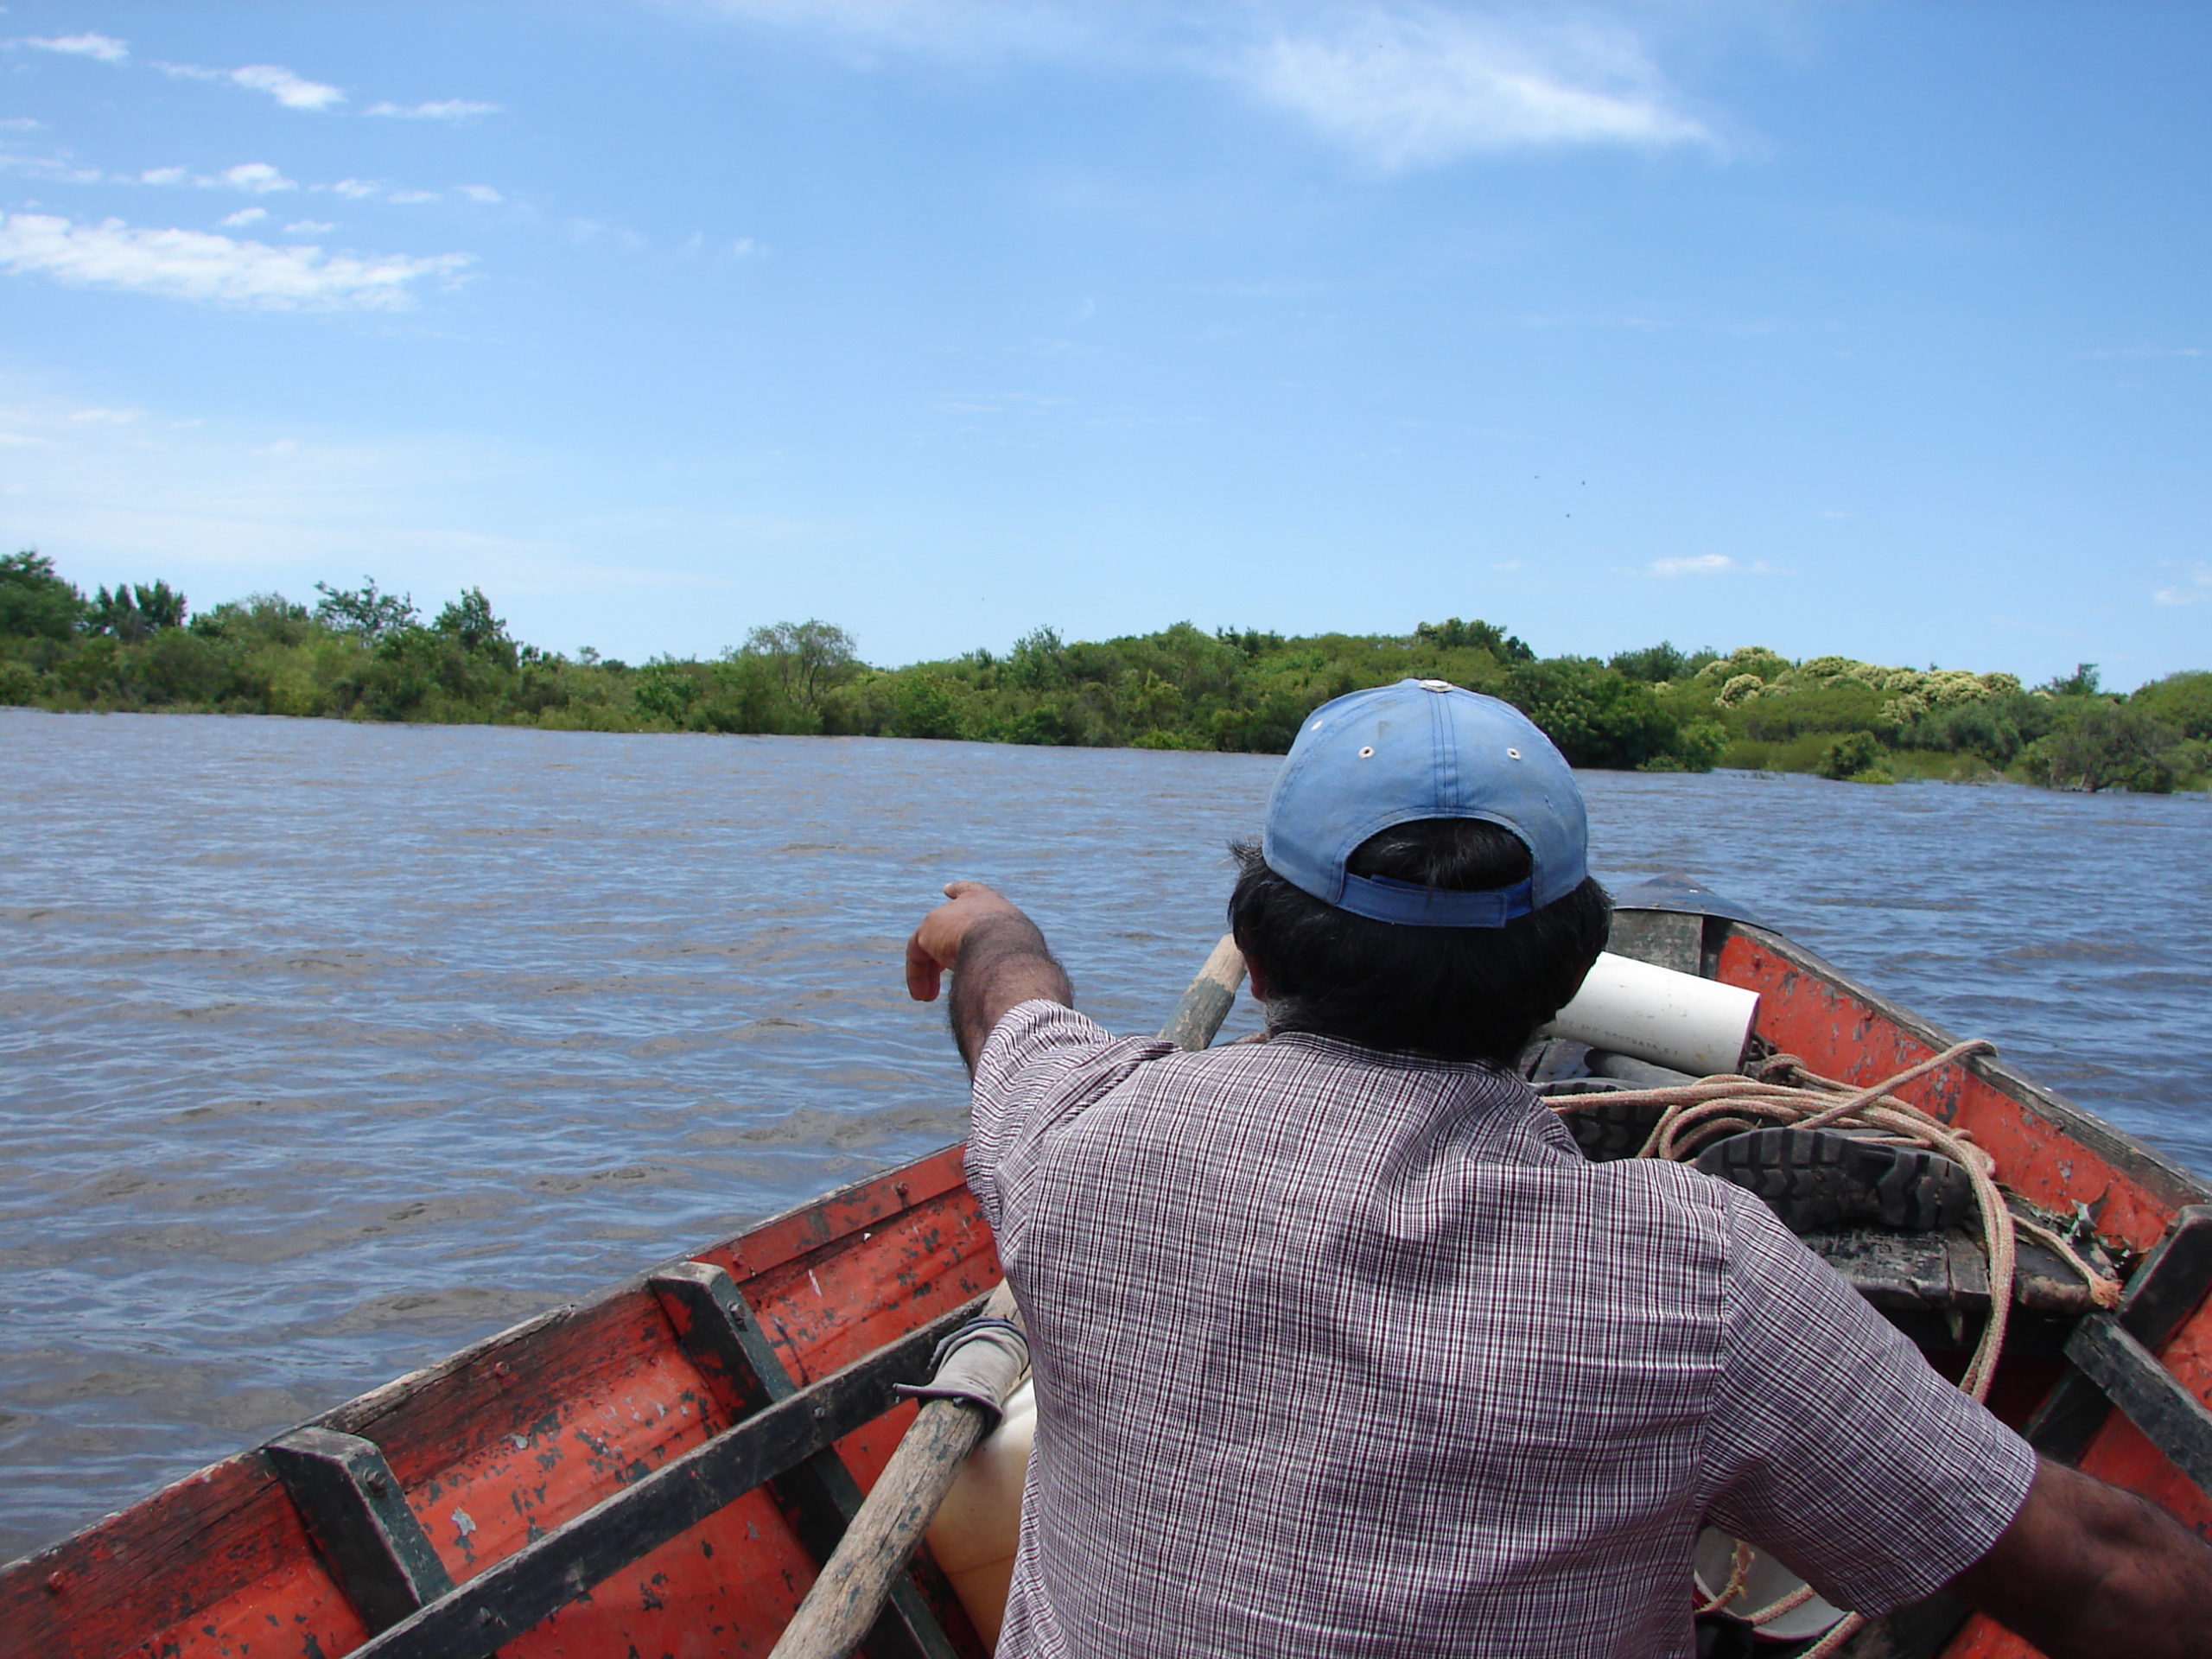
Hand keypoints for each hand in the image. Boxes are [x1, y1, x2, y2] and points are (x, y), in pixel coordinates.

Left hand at [904, 880, 1025, 1002]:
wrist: (1003, 949)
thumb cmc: (1018, 954)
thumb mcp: (1015, 953)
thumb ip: (1003, 959)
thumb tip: (999, 982)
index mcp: (990, 904)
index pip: (971, 892)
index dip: (959, 891)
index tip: (947, 890)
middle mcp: (964, 904)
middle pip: (947, 926)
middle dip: (940, 951)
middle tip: (940, 972)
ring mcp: (943, 916)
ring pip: (930, 945)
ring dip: (929, 973)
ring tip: (928, 997)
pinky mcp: (927, 932)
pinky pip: (917, 956)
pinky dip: (917, 976)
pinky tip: (922, 995)